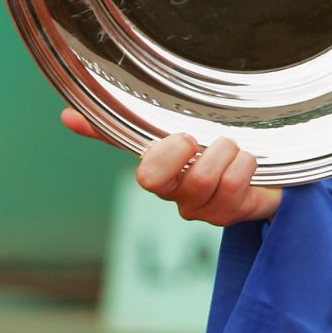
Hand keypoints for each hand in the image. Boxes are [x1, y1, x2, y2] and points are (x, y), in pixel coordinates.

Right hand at [60, 108, 280, 224]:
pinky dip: (245, 164)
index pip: (138, 168)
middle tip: (199, 141)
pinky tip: (247, 162)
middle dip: (180, 150)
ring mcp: (202, 209)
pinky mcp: (230, 215)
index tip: (181, 137)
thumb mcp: (175, 134)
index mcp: (158, 174)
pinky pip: (233, 184)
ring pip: (201, 177)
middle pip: (154, 179)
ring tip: (232, 149)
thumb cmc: (214, 156)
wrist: (265, 179)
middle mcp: (175, 196)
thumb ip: (127, 124)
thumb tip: (66, 117)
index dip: (154, 153)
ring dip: (224, 152)